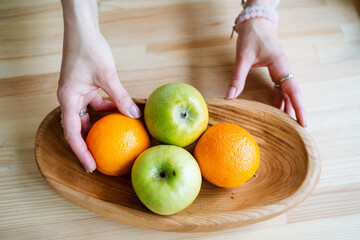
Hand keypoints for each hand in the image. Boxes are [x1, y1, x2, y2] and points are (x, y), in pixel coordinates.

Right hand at [58, 1, 140, 172]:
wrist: (83, 30)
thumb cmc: (89, 49)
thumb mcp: (107, 75)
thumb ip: (120, 96)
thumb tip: (135, 115)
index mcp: (68, 98)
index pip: (72, 132)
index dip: (81, 152)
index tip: (91, 166)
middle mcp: (70, 98)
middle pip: (76, 129)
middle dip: (86, 145)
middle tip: (98, 161)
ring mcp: (77, 93)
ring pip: (85, 118)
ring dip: (96, 128)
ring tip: (109, 141)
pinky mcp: (85, 87)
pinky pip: (94, 105)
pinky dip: (105, 110)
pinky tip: (118, 113)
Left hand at [226, 18, 306, 126]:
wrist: (256, 22)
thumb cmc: (252, 36)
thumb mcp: (243, 57)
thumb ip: (237, 77)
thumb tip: (229, 97)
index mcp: (281, 65)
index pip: (293, 90)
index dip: (299, 107)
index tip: (304, 122)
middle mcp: (285, 68)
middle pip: (293, 94)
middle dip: (295, 111)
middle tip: (296, 130)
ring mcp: (282, 69)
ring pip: (287, 92)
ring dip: (287, 106)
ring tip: (286, 124)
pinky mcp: (277, 70)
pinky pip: (281, 87)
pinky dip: (279, 99)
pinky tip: (275, 109)